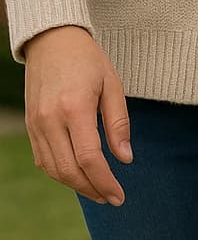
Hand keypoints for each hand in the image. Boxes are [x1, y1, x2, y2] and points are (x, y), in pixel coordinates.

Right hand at [22, 25, 132, 204]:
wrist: (52, 40)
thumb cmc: (89, 61)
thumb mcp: (113, 86)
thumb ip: (119, 124)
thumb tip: (125, 159)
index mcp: (74, 109)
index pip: (89, 158)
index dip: (105, 182)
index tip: (120, 196)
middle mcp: (50, 119)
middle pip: (69, 169)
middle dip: (92, 189)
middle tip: (113, 199)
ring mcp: (35, 123)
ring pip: (52, 168)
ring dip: (75, 185)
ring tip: (98, 192)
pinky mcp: (30, 124)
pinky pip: (42, 158)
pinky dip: (59, 172)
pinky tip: (78, 176)